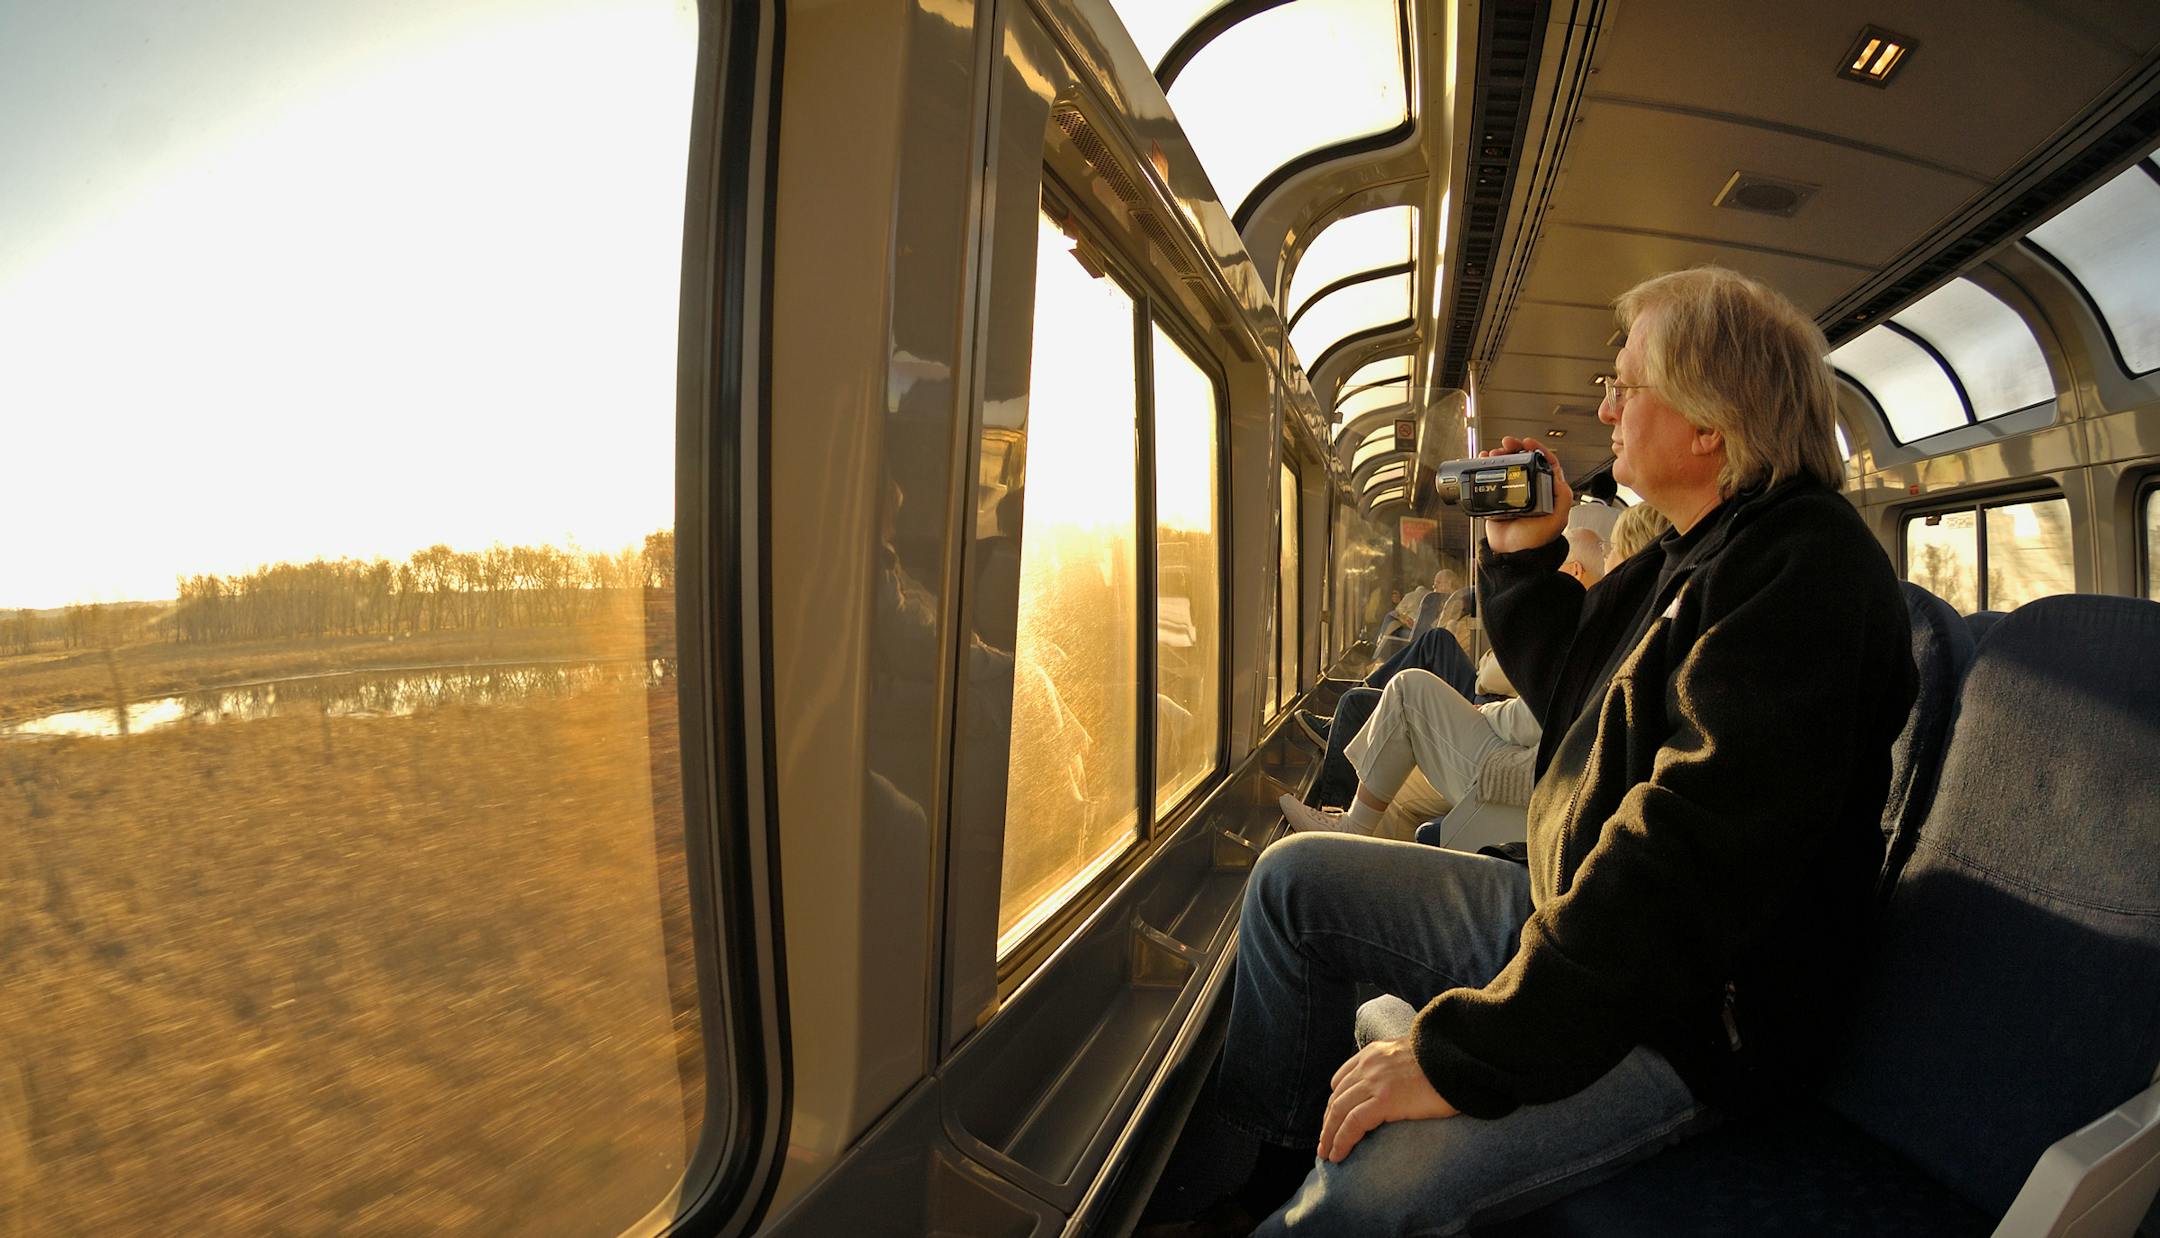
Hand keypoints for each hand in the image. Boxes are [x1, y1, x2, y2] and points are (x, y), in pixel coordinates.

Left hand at [1317, 1037, 1458, 1162]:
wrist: (1462, 1057)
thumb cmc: (1448, 1063)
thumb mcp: (1415, 1057)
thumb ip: (1400, 1067)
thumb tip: (1404, 1088)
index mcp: (1375, 1052)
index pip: (1343, 1078)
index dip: (1335, 1102)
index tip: (1333, 1120)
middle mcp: (1369, 1064)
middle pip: (1337, 1097)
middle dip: (1327, 1122)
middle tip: (1324, 1142)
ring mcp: (1375, 1080)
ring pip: (1338, 1111)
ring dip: (1329, 1135)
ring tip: (1326, 1154)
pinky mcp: (1384, 1099)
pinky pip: (1353, 1123)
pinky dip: (1341, 1140)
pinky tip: (1338, 1154)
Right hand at [1479, 436, 1573, 555]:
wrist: (1512, 554)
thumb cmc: (1535, 540)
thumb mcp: (1556, 520)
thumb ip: (1562, 500)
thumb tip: (1559, 477)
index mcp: (1548, 490)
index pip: (1546, 462)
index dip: (1537, 449)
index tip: (1526, 443)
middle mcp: (1532, 488)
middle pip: (1525, 460)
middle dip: (1515, 449)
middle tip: (1506, 445)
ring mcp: (1515, 491)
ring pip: (1509, 466)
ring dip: (1501, 456)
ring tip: (1493, 454)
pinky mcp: (1499, 496)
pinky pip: (1494, 476)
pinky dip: (1488, 466)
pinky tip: (1483, 461)